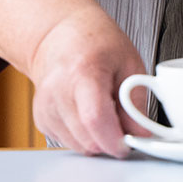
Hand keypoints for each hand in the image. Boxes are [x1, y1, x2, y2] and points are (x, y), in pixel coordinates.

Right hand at [30, 3, 148, 156]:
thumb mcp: (129, 62)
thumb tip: (141, 134)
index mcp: (83, 71)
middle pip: (87, 139)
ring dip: (98, 138)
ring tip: (103, 109)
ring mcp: (45, 107)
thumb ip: (136, 101)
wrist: (59, 36)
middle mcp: (57, 91)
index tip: (129, 143)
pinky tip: (86, 111)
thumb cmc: (95, 43)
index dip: (115, 140)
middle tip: (123, 121)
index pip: (95, 119)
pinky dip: (84, 135)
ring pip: (80, 146)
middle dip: (111, 140)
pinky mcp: (41, 120)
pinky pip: (70, 142)